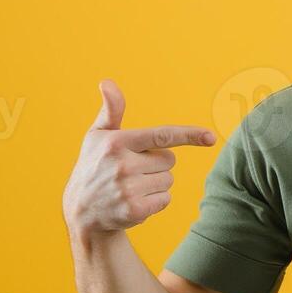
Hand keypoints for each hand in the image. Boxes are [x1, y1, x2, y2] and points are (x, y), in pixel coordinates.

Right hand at [62, 79, 215, 239]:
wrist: (81, 210)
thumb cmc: (95, 165)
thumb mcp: (98, 136)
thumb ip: (111, 110)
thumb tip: (107, 82)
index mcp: (116, 142)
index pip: (162, 135)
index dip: (188, 135)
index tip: (210, 136)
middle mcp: (121, 164)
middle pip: (170, 159)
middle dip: (156, 164)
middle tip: (132, 170)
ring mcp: (128, 189)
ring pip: (168, 180)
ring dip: (155, 184)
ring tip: (130, 186)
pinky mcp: (135, 210)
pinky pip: (165, 199)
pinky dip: (155, 201)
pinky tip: (134, 201)